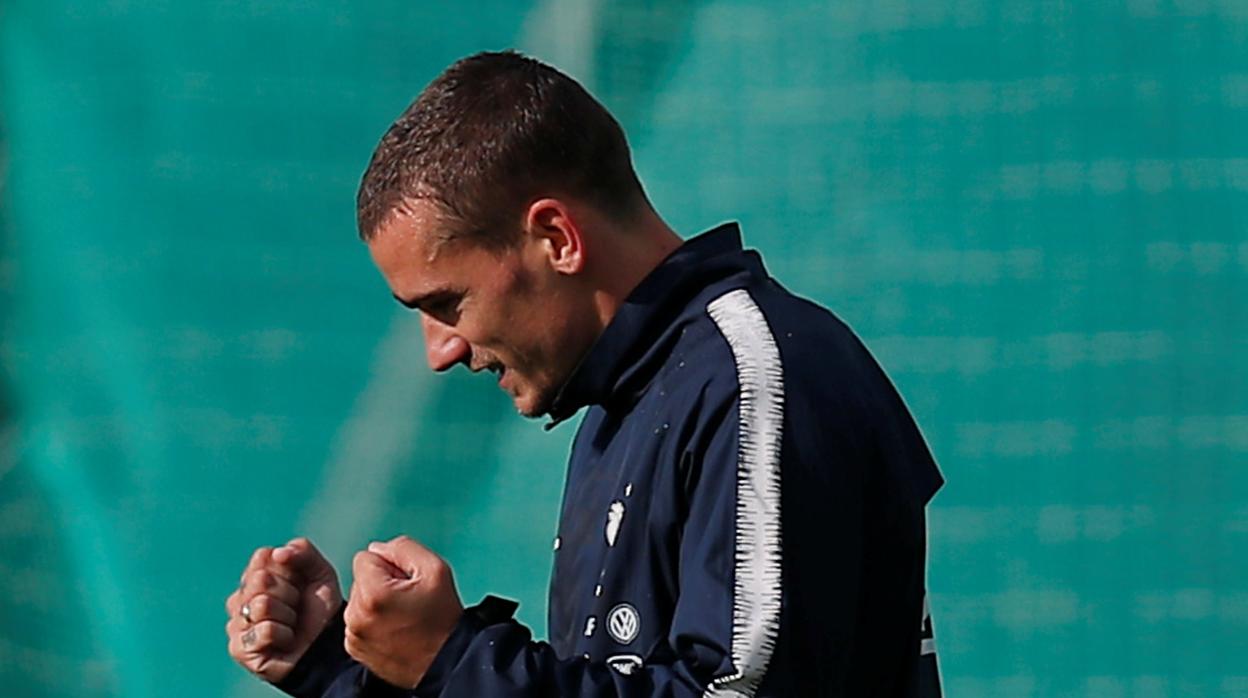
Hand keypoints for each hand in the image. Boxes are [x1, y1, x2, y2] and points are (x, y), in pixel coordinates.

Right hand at [225, 537, 343, 681]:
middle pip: (260, 579)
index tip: (299, 584)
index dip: (290, 570)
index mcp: (255, 575)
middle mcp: (240, 598)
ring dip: (288, 616)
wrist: (327, 645)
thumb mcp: (319, 572)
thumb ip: (302, 551)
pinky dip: (285, 635)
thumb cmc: (319, 608)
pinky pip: (265, 630)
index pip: (263, 557)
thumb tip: (277, 553)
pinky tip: (286, 640)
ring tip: (291, 624)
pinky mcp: (239, 648)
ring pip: (262, 604)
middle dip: (290, 593)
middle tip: (296, 607)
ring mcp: (236, 623)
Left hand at [344, 535, 464, 687]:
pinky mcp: (355, 649)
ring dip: (375, 602)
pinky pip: (357, 621)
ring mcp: (353, 635)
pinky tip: (394, 629)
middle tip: (408, 600)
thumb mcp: (435, 569)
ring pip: (358, 600)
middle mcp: (356, 616)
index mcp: (373, 593)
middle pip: (360, 578)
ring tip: (403, 616)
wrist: (445, 662)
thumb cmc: (443, 618)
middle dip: (380, 583)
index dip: (390, 565)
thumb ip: (403, 547)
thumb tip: (377, 549)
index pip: (365, 557)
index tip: (407, 583)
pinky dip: (372, 621)